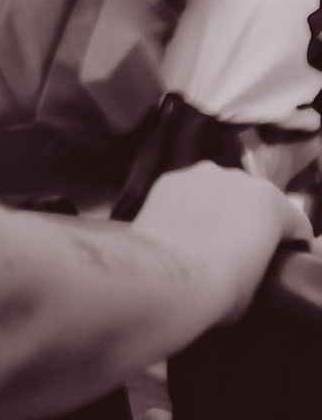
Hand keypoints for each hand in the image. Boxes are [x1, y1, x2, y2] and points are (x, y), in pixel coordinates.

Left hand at [131, 162, 309, 329]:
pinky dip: (189, 207)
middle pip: (254, 199)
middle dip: (252, 221)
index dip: (291, 244)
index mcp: (269, 202)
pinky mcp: (168, 179)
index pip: (295, 222)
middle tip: (243, 251)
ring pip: (218, 190)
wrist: (166, 276)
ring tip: (206, 240)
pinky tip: (181, 232)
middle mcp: (236, 178)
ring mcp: (198, 174)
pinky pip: (188, 192)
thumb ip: (265, 259)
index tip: (283, 261)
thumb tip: (255, 259)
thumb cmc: (222, 286)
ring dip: (218, 209)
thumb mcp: (261, 283)